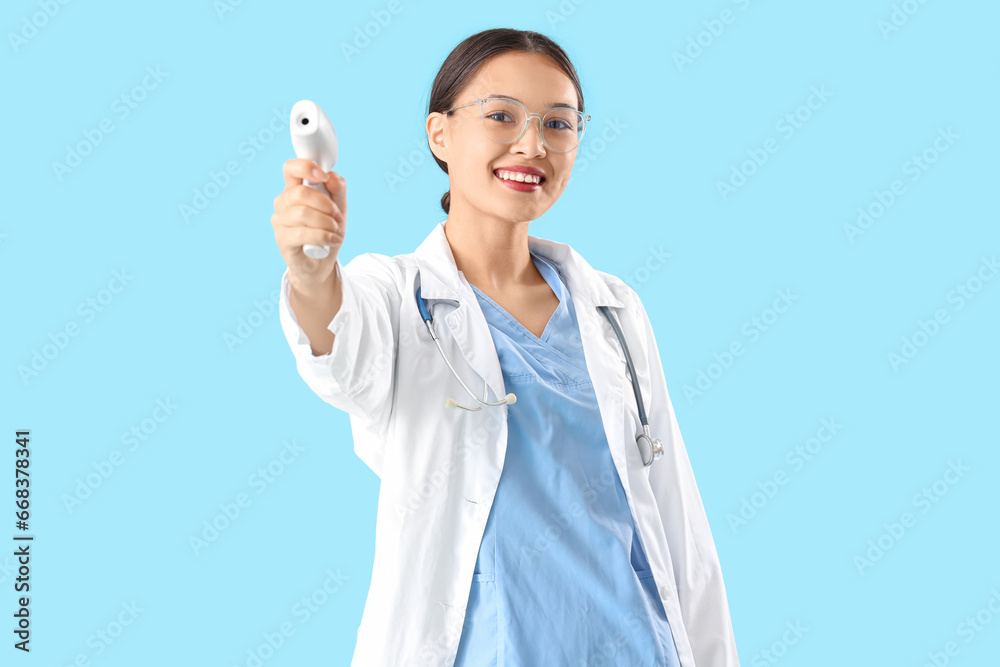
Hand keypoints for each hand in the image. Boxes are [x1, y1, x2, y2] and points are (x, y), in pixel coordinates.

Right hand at [271, 158, 346, 292]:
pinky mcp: (282, 240)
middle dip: (326, 205)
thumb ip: (337, 190)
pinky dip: (324, 237)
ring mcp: (280, 221)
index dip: (306, 167)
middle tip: (337, 217)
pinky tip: (333, 241)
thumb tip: (332, 176)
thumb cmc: (326, 232)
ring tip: (335, 231)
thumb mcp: (338, 209)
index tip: (323, 177)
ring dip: (327, 222)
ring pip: (303, 213)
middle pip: (302, 193)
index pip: (291, 169)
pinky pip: (303, 233)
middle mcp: (282, 203)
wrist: (321, 263)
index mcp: (293, 190)